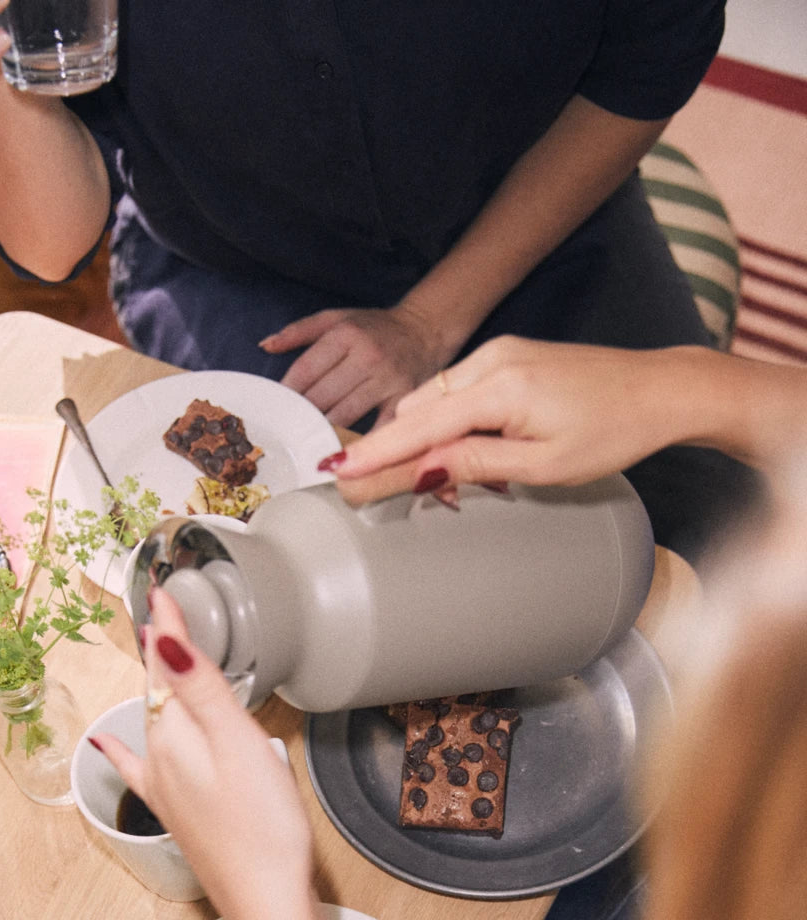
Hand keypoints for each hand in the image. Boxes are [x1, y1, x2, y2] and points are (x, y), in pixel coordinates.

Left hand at [91, 593, 315, 919]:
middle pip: (161, 691)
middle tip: (173, 606)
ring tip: (164, 651)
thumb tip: (158, 634)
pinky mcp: (176, 812)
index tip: (160, 584)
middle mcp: (159, 758)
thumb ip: (198, 686)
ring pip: (159, 721)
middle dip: (167, 652)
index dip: (166, 624)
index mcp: (174, 734)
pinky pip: (140, 768)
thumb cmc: (262, 829)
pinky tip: (104, 743)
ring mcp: (164, 787)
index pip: (163, 663)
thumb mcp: (237, 743)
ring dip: (161, 687)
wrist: (265, 903)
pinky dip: (122, 749)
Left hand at [260, 306, 444, 428]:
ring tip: (306, 446)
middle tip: (286, 434)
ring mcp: (388, 380)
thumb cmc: (376, 328)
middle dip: (301, 417)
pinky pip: (377, 430)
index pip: (305, 371)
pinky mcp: (405, 400)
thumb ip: (299, 331)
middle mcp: (367, 356)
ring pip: (343, 416)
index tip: (275, 412)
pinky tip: (341, 458)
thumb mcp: (337, 317)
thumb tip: (265, 345)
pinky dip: (359, 445)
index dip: (286, 395)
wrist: (426, 330)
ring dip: (322, 433)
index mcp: (346, 334)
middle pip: (321, 397)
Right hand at [331, 336, 690, 503]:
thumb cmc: (612, 430)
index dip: (374, 455)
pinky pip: (455, 392)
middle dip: (391, 452)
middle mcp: (492, 360)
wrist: (658, 390)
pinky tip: (455, 452)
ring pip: (432, 401)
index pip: (418, 427)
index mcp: (501, 388)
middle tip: (371, 491)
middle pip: (416, 410)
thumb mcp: (543, 464)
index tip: (335, 474)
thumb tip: (419, 472)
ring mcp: (499, 354)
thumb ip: (475, 464)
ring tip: (422, 481)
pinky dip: (442, 423)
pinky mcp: (508, 357)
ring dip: (419, 440)